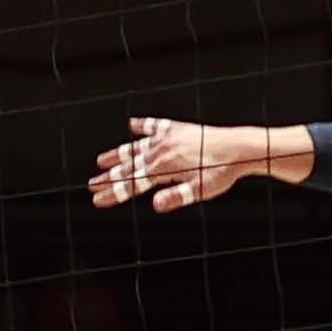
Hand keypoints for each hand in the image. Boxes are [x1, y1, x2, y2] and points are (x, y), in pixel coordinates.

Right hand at [89, 120, 291, 211]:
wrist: (239, 148)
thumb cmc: (222, 171)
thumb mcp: (200, 190)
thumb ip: (176, 197)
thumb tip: (155, 205)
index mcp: (165, 167)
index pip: (133, 183)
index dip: (114, 192)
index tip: (97, 199)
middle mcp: (162, 150)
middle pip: (130, 166)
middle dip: (109, 177)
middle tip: (92, 185)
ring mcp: (169, 138)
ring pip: (137, 147)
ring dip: (119, 154)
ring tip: (101, 160)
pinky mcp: (178, 129)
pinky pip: (156, 126)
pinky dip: (144, 126)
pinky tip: (133, 124)